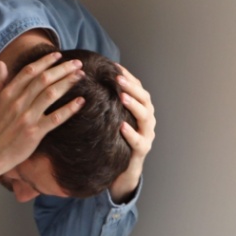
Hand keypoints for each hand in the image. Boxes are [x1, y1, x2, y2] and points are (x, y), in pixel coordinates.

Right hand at [0, 53, 86, 190]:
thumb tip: (2, 64)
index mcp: (6, 94)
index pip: (29, 72)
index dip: (45, 61)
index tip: (57, 55)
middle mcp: (17, 103)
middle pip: (43, 79)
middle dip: (62, 69)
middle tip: (77, 63)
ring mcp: (27, 117)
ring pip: (51, 94)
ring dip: (67, 82)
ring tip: (80, 76)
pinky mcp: (34, 133)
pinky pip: (55, 118)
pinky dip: (69, 109)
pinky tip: (80, 101)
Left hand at [109, 67, 155, 202]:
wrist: (121, 170)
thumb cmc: (113, 138)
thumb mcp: (110, 117)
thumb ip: (106, 101)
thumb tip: (88, 80)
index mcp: (140, 108)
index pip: (137, 87)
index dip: (127, 76)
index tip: (114, 65)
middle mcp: (147, 119)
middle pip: (144, 98)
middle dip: (131, 87)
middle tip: (118, 78)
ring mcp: (147, 135)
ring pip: (145, 117)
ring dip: (134, 105)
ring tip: (122, 97)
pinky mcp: (142, 150)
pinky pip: (138, 141)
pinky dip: (131, 134)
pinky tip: (121, 127)